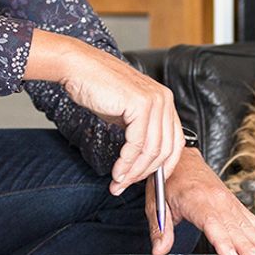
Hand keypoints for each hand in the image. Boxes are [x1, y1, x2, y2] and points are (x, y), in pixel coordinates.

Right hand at [35, 33, 181, 194]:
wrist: (79, 68)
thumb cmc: (98, 89)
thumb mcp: (126, 114)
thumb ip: (139, 133)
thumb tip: (142, 163)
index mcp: (165, 102)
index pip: (175, 142)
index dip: (163, 166)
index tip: (149, 183)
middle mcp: (165, 100)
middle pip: (166, 149)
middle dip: (146, 174)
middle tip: (127, 186)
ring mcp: (155, 101)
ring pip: (152, 150)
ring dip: (134, 172)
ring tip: (119, 182)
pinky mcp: (141, 104)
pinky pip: (137, 144)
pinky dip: (127, 162)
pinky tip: (117, 171)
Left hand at [147, 149, 254, 254]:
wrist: (183, 157)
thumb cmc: (169, 179)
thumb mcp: (156, 201)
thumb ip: (160, 228)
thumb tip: (159, 250)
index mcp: (198, 199)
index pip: (213, 223)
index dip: (224, 242)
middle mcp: (219, 200)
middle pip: (236, 228)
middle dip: (250, 248)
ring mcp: (231, 203)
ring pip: (250, 227)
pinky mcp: (237, 206)